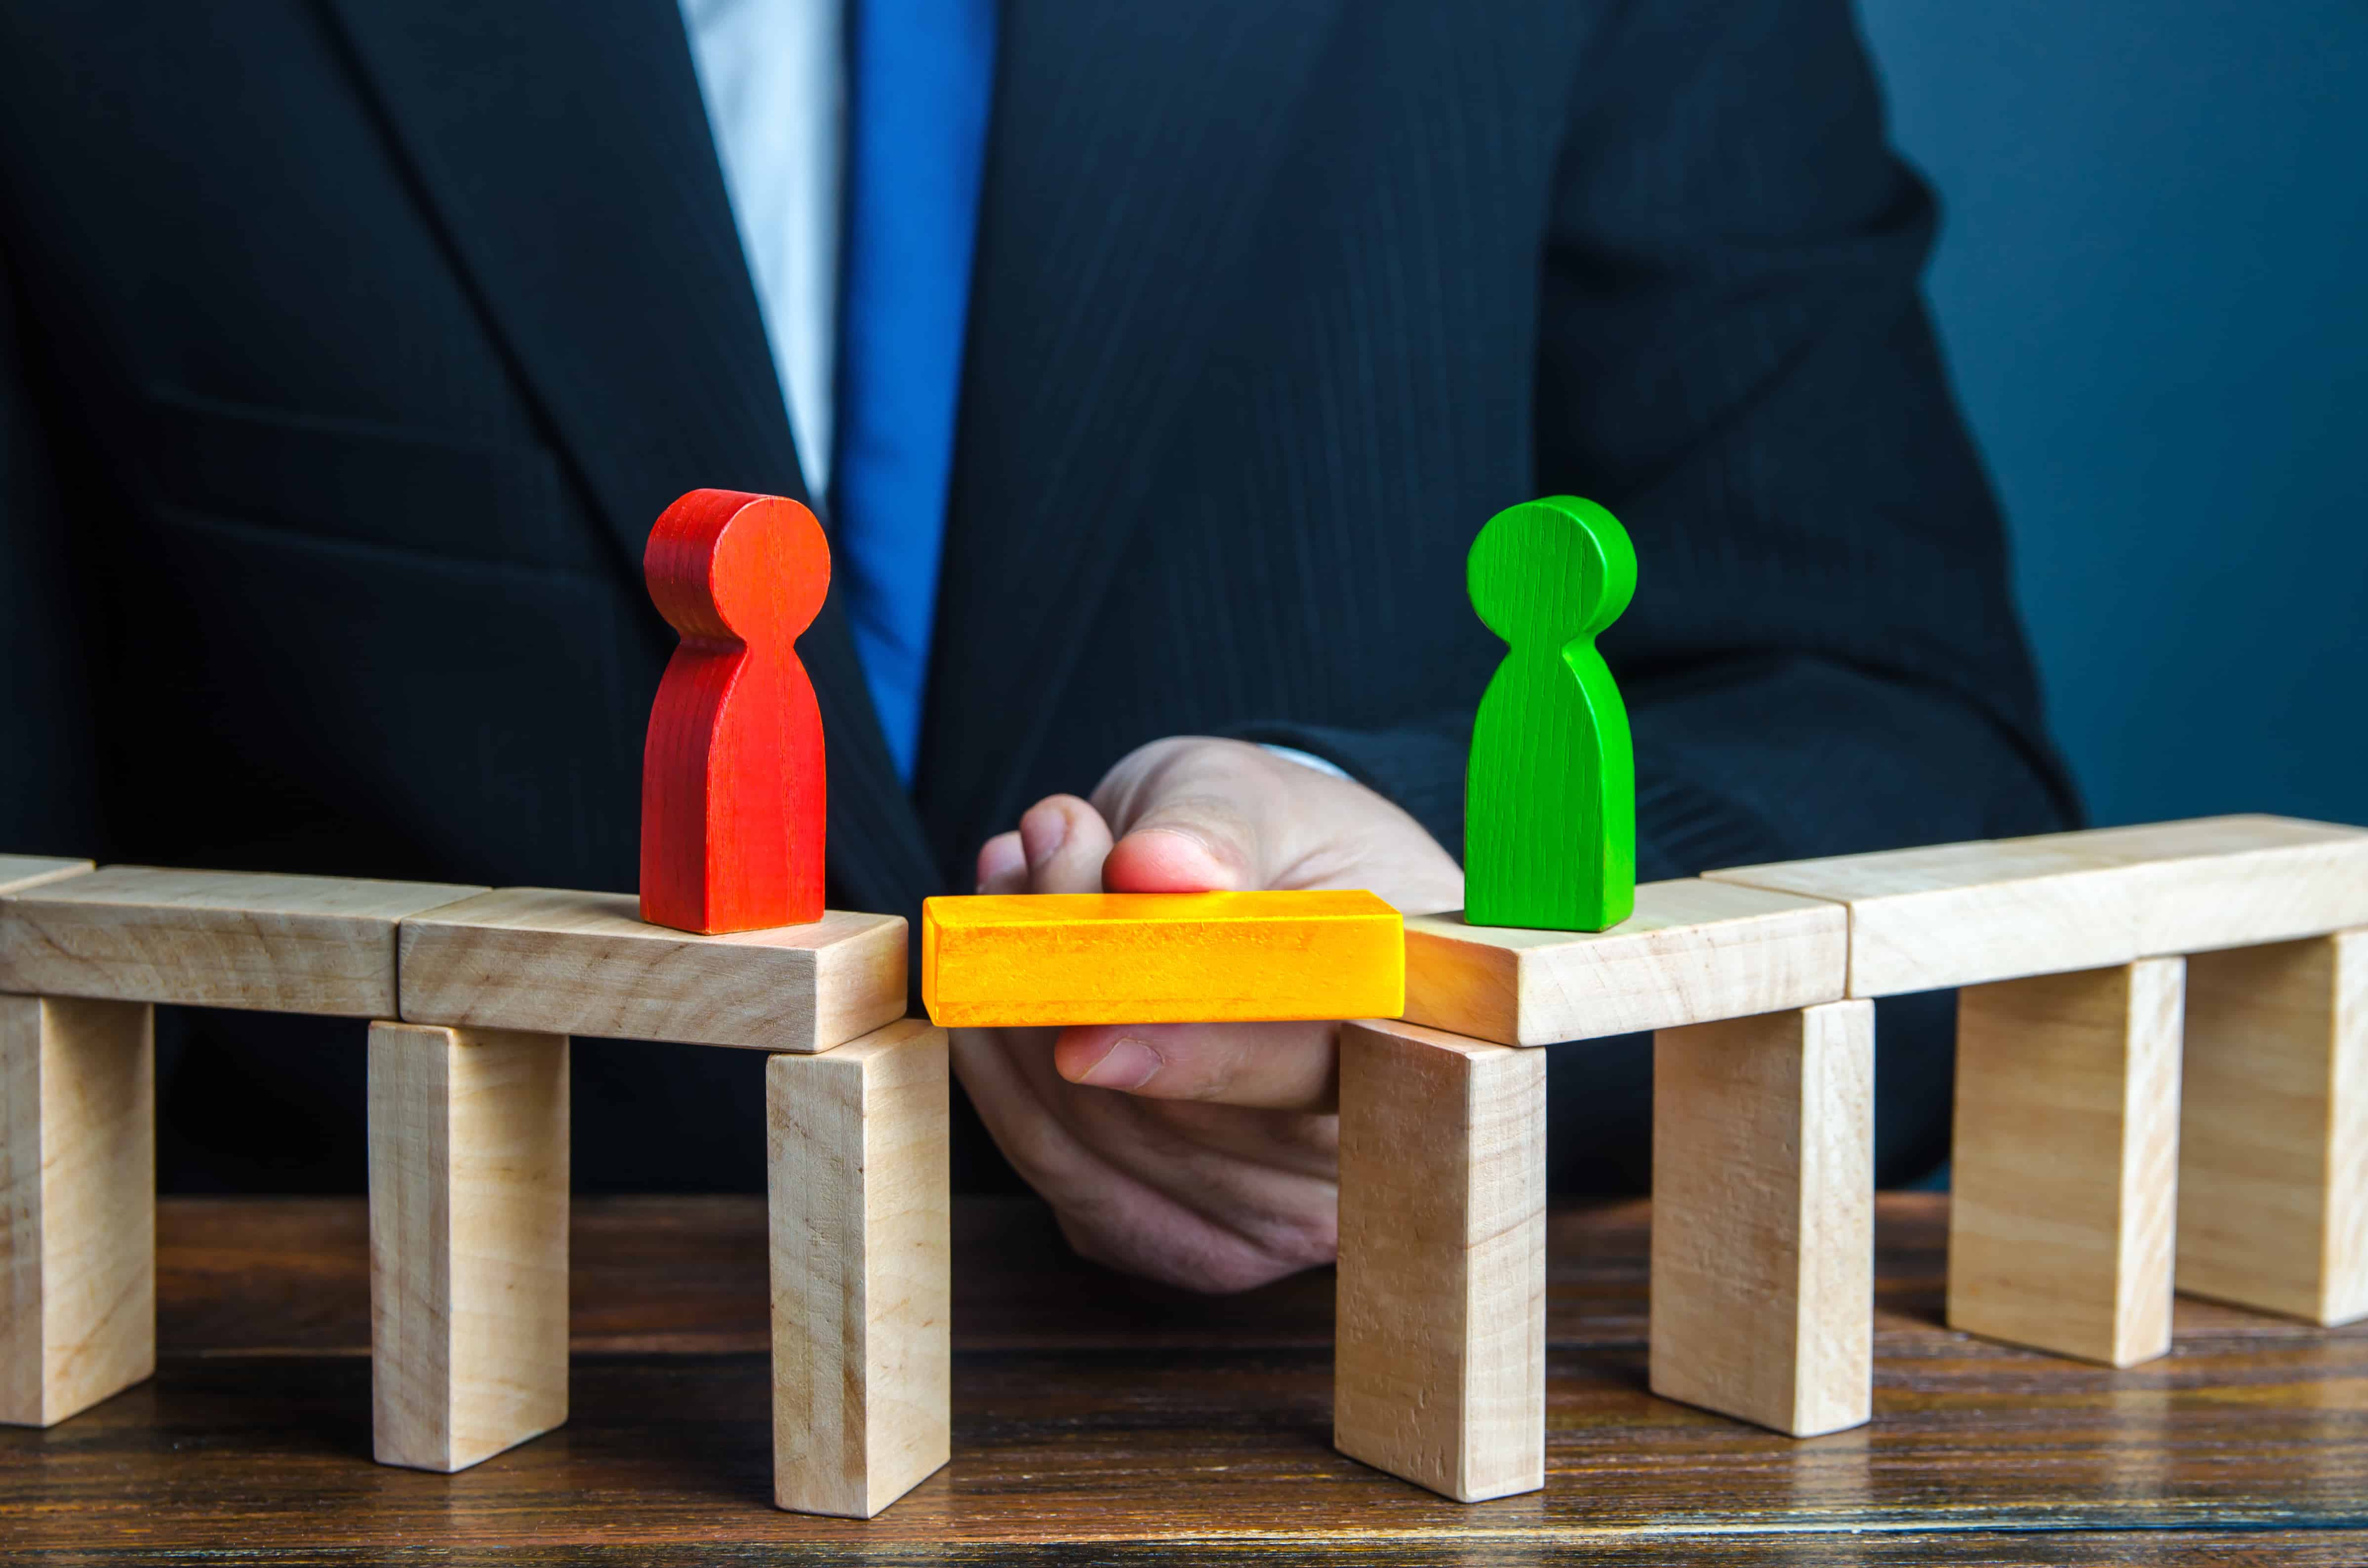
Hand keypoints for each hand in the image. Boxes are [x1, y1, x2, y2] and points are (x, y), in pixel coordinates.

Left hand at [954, 737, 1462, 1291]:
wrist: (1265, 891)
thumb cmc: (1278, 841)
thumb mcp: (1256, 794)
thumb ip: (1215, 826)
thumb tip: (1159, 867)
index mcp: (1417, 1038)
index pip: (1310, 1072)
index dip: (1199, 1058)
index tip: (1083, 1030)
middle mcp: (1355, 1154)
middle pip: (1181, 1124)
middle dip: (1069, 993)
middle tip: (1028, 852)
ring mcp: (1271, 1218)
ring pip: (1098, 1150)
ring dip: (1015, 1022)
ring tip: (1007, 883)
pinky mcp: (1181, 1241)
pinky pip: (1059, 1177)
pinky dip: (1001, 1077)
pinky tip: (999, 980)